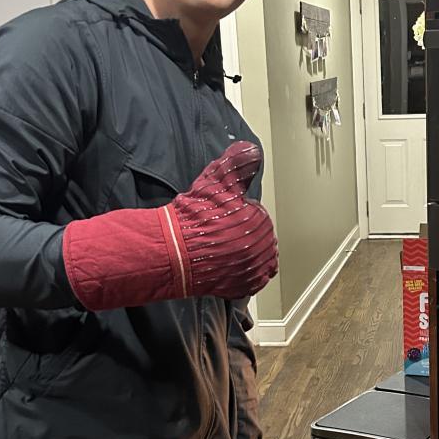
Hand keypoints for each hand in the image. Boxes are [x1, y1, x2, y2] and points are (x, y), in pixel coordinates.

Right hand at [63, 140, 277, 311]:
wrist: (174, 253)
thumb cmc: (193, 218)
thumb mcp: (216, 180)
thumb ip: (238, 162)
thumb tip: (252, 150)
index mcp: (260, 220)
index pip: (256, 214)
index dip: (236, 213)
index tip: (222, 216)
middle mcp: (264, 246)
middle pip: (257, 236)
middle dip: (241, 233)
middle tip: (218, 233)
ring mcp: (256, 269)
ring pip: (257, 257)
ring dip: (244, 253)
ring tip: (222, 249)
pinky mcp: (246, 288)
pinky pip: (253, 278)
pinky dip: (244, 272)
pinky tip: (228, 265)